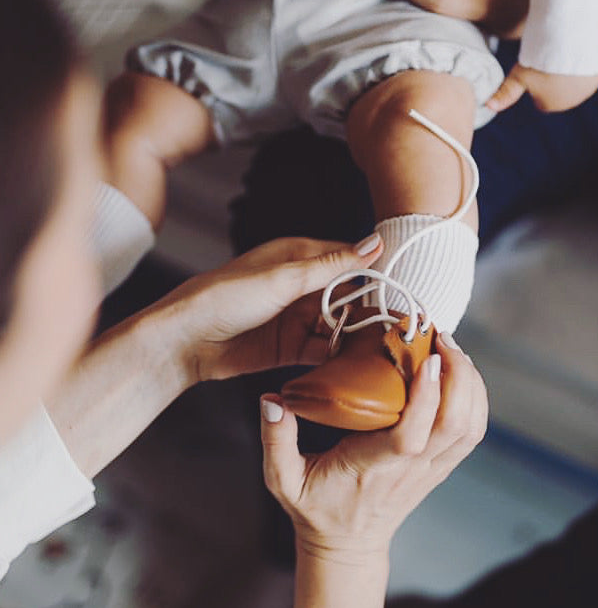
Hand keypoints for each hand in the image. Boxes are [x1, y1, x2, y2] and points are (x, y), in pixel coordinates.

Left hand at [149, 235, 382, 384]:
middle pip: (348, 297)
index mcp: (299, 256)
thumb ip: (334, 266)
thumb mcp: (285, 278)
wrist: (184, 341)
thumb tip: (375, 243)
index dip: (377, 273)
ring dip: (355, 337)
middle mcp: (301, 286)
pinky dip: (337, 357)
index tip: (404, 287)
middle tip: (399, 327)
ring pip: (338, 326)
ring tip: (382, 349)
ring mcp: (296, 318)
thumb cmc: (225, 297)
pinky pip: (323, 351)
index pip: (349, 260)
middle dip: (370, 311)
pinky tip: (354, 364)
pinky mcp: (290, 348)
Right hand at [261, 333, 487, 559]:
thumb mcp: (283, 479)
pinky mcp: (442, 465)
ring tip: (451, 347)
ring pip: (471, 426)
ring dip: (470, 383)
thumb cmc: (317, 507)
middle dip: (458, 375)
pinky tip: (460, 372)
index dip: (426, 397)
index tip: (427, 359)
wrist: (349, 543)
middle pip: (456, 424)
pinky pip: (473, 431)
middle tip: (441, 337)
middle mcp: (412, 467)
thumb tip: (270, 400)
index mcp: (374, 466)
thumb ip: (275, 440)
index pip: (411, 436)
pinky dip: (476, 398)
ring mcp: (433, 468)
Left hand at [488, 63, 597, 112]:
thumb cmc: (540, 57)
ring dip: (567, 73)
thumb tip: (488, 106)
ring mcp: (586, 90)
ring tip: (562, 55)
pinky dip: (581, 66)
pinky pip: (586, 73)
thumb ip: (505, 93)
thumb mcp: (519, 74)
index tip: (536, 67)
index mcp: (549, 105)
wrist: (570, 36)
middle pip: (556, 92)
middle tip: (548, 59)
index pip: (540, 98)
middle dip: (552, 80)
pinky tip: (575, 53)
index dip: (536, 82)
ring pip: (571, 83)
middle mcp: (570, 103)